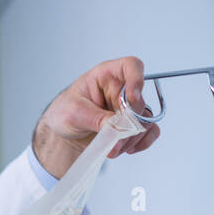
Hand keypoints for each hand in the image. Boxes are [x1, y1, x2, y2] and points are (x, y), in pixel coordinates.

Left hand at [33, 55, 160, 176]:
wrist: (64, 132)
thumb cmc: (64, 112)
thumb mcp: (73, 113)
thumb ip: (96, 118)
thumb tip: (116, 126)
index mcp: (106, 76)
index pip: (130, 66)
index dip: (136, 80)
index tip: (133, 99)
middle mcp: (121, 89)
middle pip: (140, 102)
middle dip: (129, 124)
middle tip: (114, 139)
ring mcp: (128, 108)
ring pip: (146, 120)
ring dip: (132, 138)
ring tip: (113, 149)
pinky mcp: (131, 125)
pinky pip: (150, 131)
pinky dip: (142, 142)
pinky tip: (127, 149)